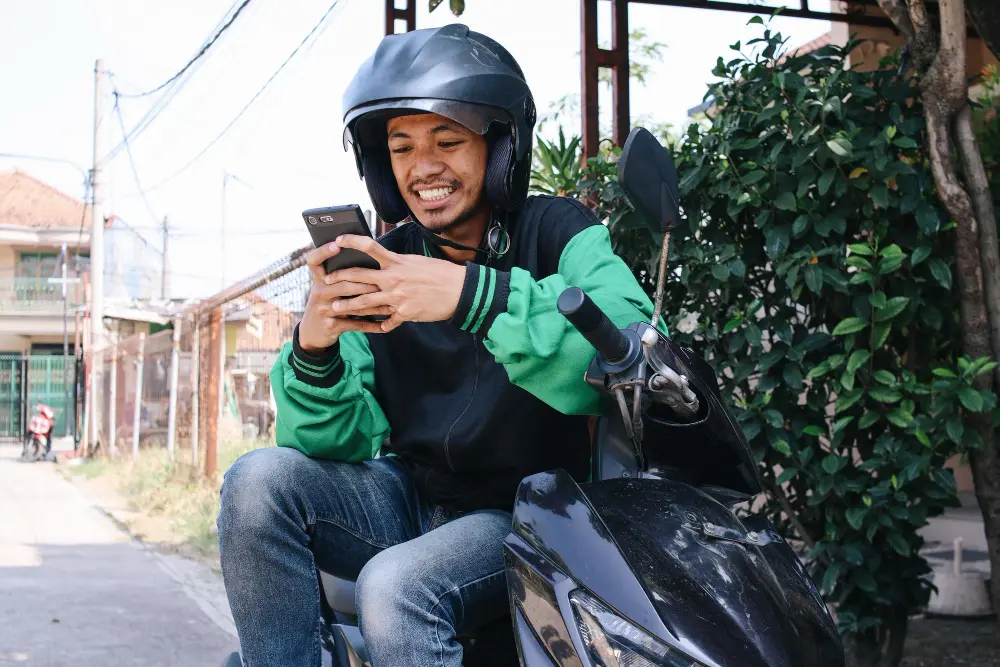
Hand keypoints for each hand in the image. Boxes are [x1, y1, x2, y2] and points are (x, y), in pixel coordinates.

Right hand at [298, 242, 393, 351]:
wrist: (312, 332)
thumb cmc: (327, 303)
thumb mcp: (327, 288)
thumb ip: (341, 276)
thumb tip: (368, 259)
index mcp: (319, 279)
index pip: (314, 260)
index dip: (323, 251)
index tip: (337, 244)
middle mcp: (319, 292)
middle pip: (344, 284)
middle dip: (366, 284)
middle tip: (385, 283)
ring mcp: (323, 309)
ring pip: (352, 305)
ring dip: (374, 305)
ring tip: (391, 304)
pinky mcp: (331, 326)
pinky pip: (355, 324)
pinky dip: (371, 325)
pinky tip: (384, 325)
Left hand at [323, 234, 465, 331]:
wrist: (459, 291)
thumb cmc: (441, 273)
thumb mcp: (417, 261)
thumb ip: (398, 262)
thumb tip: (387, 259)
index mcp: (397, 263)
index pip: (369, 248)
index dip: (351, 242)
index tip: (337, 240)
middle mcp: (393, 279)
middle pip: (359, 278)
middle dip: (340, 280)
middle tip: (328, 281)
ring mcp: (397, 298)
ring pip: (365, 303)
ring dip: (348, 305)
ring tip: (336, 307)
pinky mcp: (405, 313)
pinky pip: (387, 321)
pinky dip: (381, 325)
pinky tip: (374, 328)